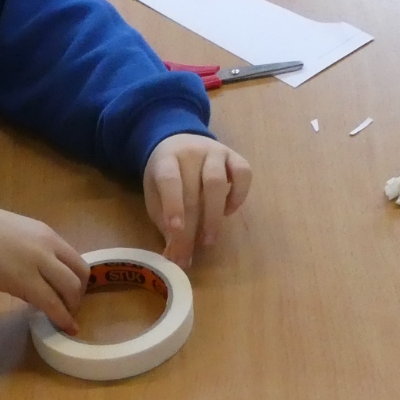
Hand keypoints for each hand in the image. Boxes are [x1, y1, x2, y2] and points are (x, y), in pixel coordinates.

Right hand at [0, 194, 89, 333]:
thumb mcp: (11, 236)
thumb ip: (27, 255)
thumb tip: (32, 280)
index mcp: (44, 233)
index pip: (75, 260)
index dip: (77, 281)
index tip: (68, 295)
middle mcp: (47, 246)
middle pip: (79, 275)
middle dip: (77, 297)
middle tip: (66, 310)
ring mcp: (37, 262)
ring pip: (71, 289)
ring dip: (70, 308)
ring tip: (62, 320)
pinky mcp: (23, 281)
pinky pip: (52, 303)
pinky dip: (63, 318)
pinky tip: (65, 328)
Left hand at [143, 133, 252, 266]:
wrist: (180, 142)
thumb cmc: (167, 178)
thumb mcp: (156, 196)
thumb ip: (165, 223)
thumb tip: (176, 257)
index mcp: (166, 160)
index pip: (169, 180)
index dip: (172, 205)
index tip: (175, 231)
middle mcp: (191, 152)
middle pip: (193, 191)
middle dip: (190, 228)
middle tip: (187, 256)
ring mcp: (215, 152)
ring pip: (217, 183)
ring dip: (213, 216)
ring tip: (208, 241)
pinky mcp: (234, 156)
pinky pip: (243, 173)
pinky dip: (238, 196)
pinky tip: (228, 211)